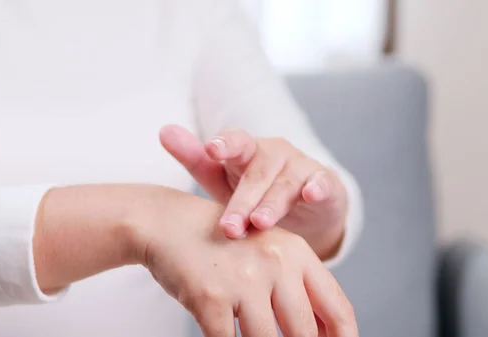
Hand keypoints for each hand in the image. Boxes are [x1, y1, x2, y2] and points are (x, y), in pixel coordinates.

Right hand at [133, 188, 356, 336]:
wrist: (167, 222)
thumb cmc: (219, 243)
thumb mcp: (267, 251)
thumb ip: (297, 287)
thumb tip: (326, 334)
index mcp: (296, 252)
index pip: (337, 308)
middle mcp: (275, 263)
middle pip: (305, 333)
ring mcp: (243, 280)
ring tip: (251, 335)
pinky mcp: (211, 296)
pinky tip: (222, 336)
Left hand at [159, 125, 347, 259]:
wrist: (301, 209)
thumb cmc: (251, 192)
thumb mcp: (221, 179)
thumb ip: (195, 158)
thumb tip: (163, 130)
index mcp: (246, 150)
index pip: (235, 141)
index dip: (224, 144)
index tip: (212, 150)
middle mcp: (273, 152)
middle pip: (257, 172)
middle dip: (242, 199)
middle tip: (228, 227)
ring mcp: (300, 166)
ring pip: (286, 182)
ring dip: (273, 202)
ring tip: (259, 223)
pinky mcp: (324, 182)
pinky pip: (321, 182)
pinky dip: (317, 187)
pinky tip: (310, 194)